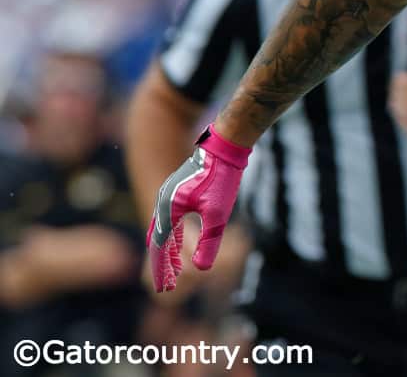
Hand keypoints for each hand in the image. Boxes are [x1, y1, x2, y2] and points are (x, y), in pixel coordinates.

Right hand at [146, 125, 249, 292]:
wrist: (223, 143)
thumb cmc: (221, 177)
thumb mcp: (217, 212)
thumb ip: (208, 241)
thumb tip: (202, 270)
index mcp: (167, 209)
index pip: (159, 247)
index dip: (162, 269)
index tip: (162, 289)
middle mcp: (163, 202)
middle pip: (158, 240)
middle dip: (162, 264)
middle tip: (165, 286)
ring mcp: (170, 195)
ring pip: (164, 230)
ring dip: (168, 251)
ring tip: (174, 270)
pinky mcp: (179, 190)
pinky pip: (171, 219)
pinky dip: (174, 236)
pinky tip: (183, 243)